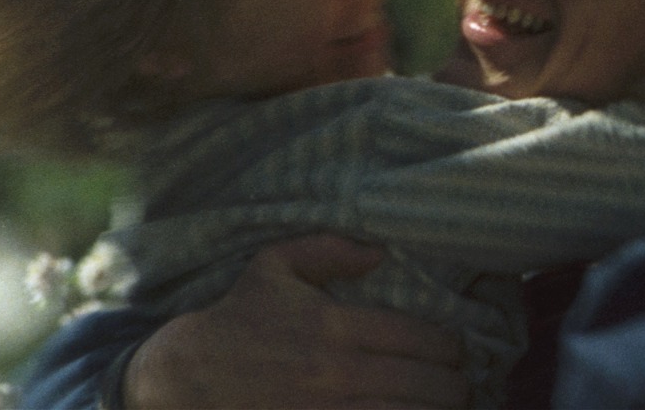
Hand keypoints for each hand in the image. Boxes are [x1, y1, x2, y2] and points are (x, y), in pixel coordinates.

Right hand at [122, 234, 469, 408]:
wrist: (183, 377)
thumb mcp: (273, 266)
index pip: (420, 338)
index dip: (450, 348)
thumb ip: (328, 250)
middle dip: (455, 386)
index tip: (456, 352)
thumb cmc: (236, 320)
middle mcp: (337, 374)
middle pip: (426, 385)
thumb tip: (379, 252)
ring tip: (449, 407)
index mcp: (335, 326)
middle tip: (461, 385)